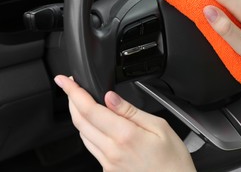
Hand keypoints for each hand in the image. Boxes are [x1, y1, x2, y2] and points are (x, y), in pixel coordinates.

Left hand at [54, 75, 195, 171]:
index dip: (73, 92)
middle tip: (70, 86)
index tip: (64, 80)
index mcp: (125, 135)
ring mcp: (108, 163)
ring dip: (78, 115)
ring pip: (82, 135)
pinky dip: (87, 131)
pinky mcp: (108, 170)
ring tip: (81, 101)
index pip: (89, 109)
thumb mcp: (160, 126)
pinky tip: (94, 124)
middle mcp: (112, 151)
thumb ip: (131, 111)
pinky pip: (91, 147)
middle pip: (80, 121)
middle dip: (71, 100)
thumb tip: (110, 97)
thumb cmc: (172, 159)